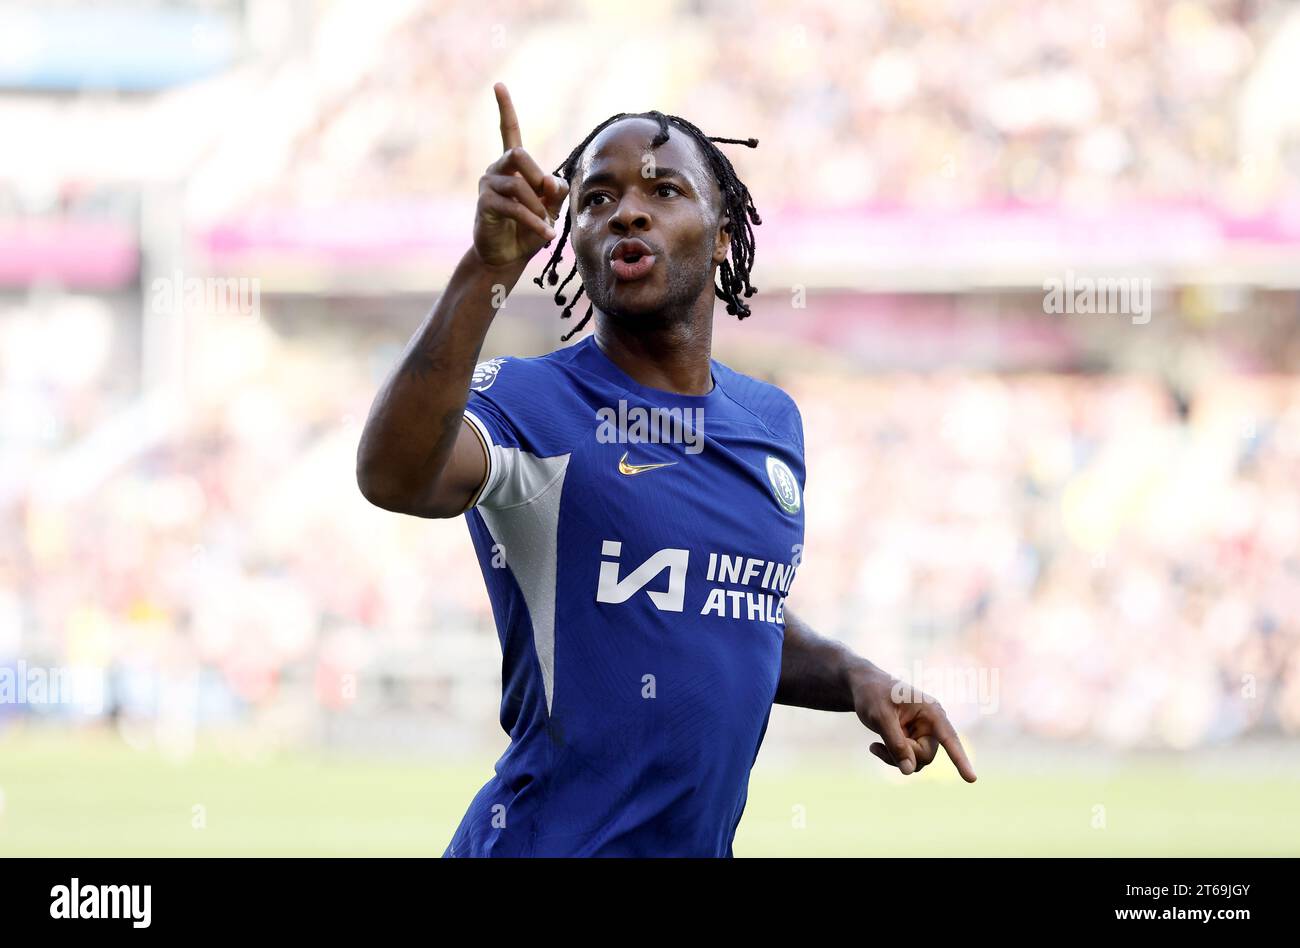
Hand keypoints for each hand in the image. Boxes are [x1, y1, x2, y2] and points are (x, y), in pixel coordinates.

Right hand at [473, 82, 569, 267]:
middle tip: (547, 198)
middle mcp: (497, 169)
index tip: (499, 85)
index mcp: (513, 165)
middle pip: (518, 154)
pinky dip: (535, 222)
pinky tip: (545, 235)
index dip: (505, 108)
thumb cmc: (528, 228)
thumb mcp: (550, 207)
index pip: (508, 130)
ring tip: (547, 224)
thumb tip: (550, 180)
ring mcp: (488, 186)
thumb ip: (555, 190)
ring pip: (519, 185)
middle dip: (537, 175)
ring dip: (538, 207)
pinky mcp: (485, 205)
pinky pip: (515, 208)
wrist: (507, 256)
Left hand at [850, 666, 977, 781]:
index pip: (949, 738)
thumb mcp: (880, 717)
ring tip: (875, 745)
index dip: (960, 760)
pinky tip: (874, 746)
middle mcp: (932, 724)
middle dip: (903, 755)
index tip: (972, 779)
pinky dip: (891, 758)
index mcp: (931, 711)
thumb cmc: (873, 695)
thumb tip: (909, 771)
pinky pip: (908, 761)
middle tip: (880, 742)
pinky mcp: (914, 741)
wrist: (863, 687)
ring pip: (917, 762)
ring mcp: (923, 734)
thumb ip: (895, 744)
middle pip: (926, 756)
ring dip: (895, 758)